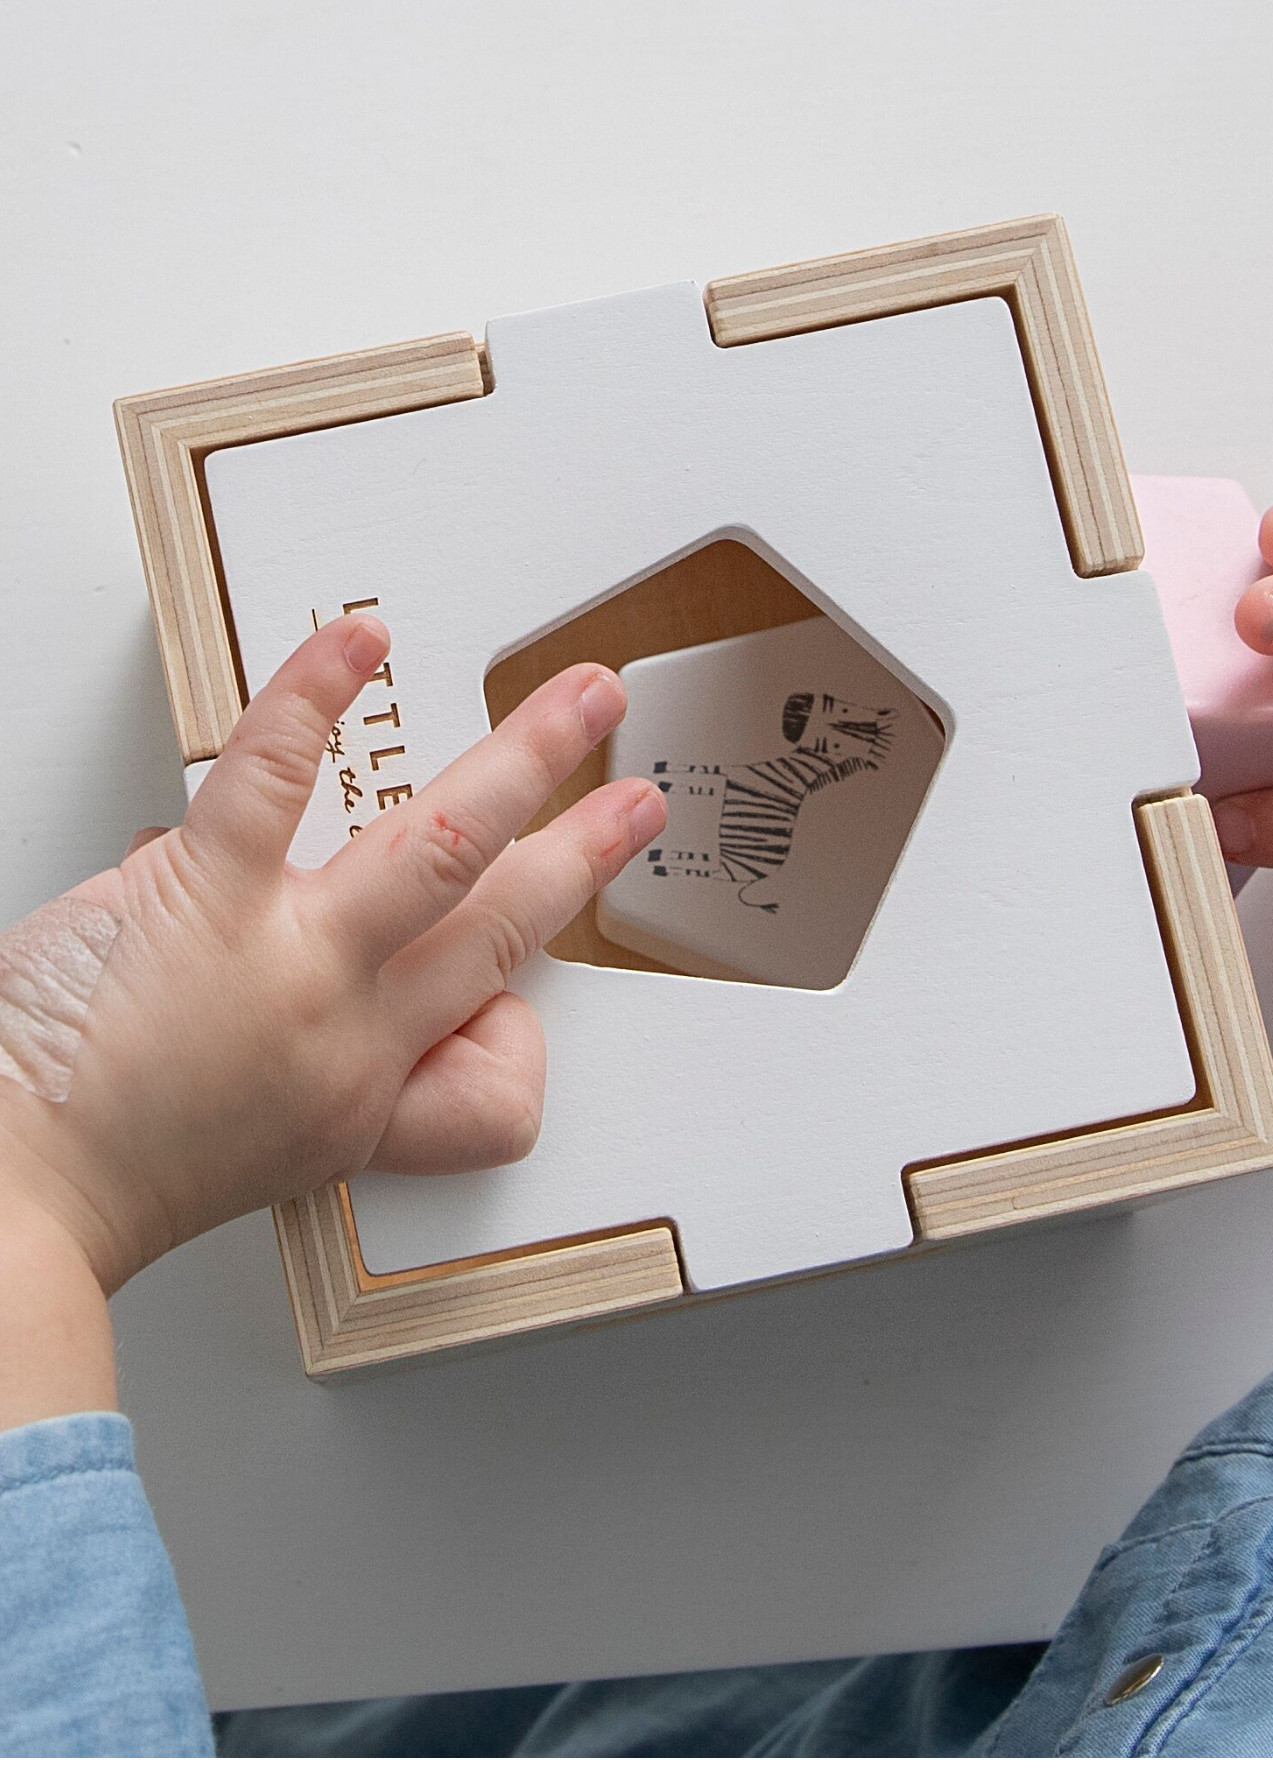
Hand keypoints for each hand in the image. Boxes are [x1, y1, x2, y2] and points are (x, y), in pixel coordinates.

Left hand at [0, 611, 663, 1302]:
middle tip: (634, 799)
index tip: (535, 984)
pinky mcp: (207, 893)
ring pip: (442, 844)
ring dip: (529, 758)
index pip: (499, 1070)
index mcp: (357, 1098)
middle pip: (504, 920)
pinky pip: (277, 776)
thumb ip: (277, 1028)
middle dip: (587, 849)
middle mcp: (347, 1028)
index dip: (527, 1025)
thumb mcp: (232, 1143)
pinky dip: (320, 695)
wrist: (7, 1202)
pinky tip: (360, 645)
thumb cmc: (93, 1173)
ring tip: (577, 700)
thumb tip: (249, 910)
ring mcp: (289, 956)